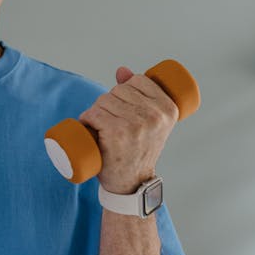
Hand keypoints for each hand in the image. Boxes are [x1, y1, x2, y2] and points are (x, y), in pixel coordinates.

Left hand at [79, 66, 178, 193]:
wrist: (131, 183)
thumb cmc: (138, 149)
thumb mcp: (149, 121)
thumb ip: (140, 92)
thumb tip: (122, 70)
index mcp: (169, 109)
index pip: (137, 80)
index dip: (125, 90)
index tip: (124, 108)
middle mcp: (156, 116)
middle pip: (118, 90)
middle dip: (109, 102)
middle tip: (111, 123)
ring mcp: (136, 124)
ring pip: (103, 100)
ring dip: (96, 112)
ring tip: (101, 128)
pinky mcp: (117, 133)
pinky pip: (94, 114)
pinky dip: (86, 120)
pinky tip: (89, 128)